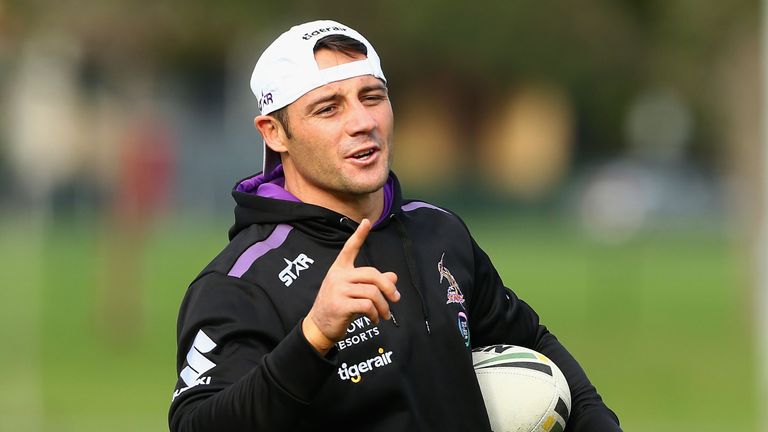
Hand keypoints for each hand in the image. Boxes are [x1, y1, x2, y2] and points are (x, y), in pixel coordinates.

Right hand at [302, 219, 399, 354]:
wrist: (319, 327)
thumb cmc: (337, 307)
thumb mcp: (353, 292)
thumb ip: (371, 283)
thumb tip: (393, 277)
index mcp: (339, 269)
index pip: (349, 248)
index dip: (359, 235)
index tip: (366, 222)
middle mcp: (338, 276)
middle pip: (372, 274)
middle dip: (388, 287)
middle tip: (396, 299)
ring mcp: (338, 290)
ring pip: (372, 292)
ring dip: (383, 306)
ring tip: (385, 315)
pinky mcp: (340, 305)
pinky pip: (367, 305)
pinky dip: (375, 314)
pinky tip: (374, 319)